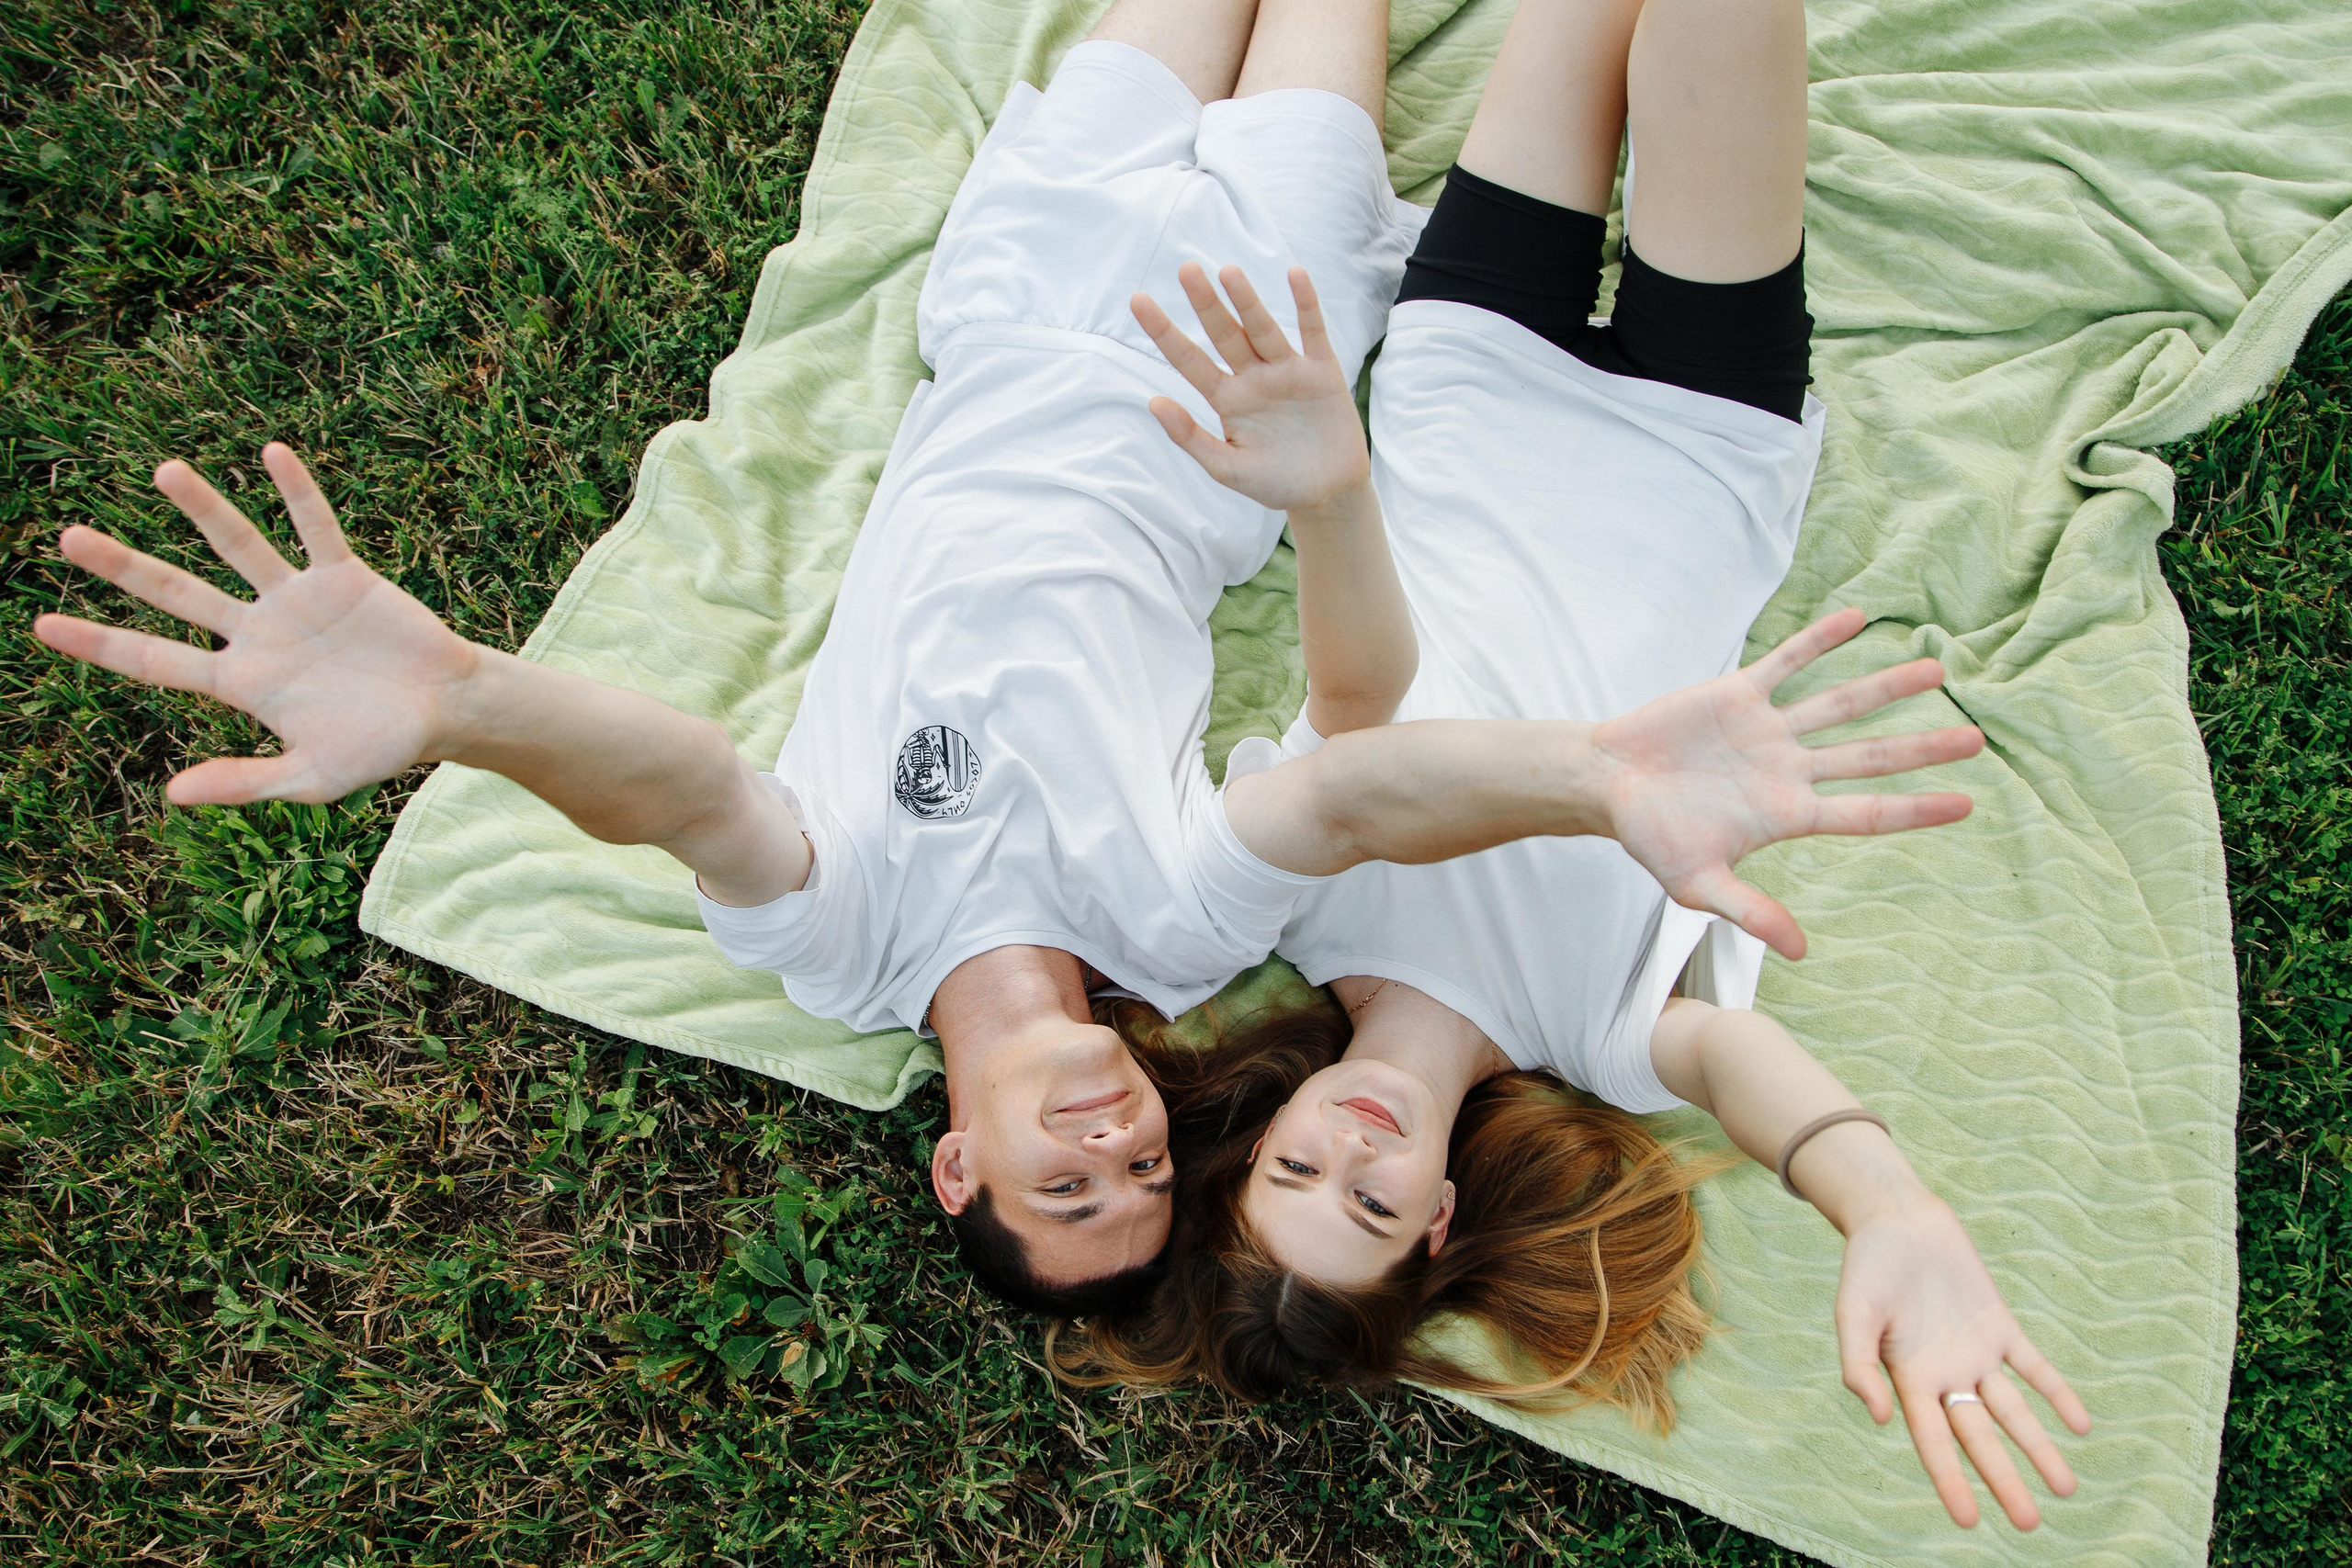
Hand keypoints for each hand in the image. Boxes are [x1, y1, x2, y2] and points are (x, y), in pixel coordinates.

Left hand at [33, 443, 476, 804]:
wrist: (444, 712)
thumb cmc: (378, 750)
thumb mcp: (314, 777)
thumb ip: (245, 781)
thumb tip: (171, 794)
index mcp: (241, 682)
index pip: (155, 660)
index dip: (100, 642)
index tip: (42, 625)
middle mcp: (257, 633)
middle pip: (176, 594)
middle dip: (124, 568)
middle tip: (69, 539)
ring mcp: (296, 601)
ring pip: (238, 546)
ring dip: (203, 510)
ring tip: (164, 471)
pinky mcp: (342, 577)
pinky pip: (314, 528)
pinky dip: (297, 493)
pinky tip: (273, 454)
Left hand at [1130, 262, 1369, 510]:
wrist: (1327, 495)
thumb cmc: (1275, 483)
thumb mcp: (1227, 468)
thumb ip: (1191, 437)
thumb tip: (1153, 402)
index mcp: (1227, 399)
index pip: (1189, 360)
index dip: (1164, 332)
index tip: (1137, 301)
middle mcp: (1253, 378)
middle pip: (1225, 335)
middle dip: (1206, 304)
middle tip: (1186, 270)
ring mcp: (1287, 372)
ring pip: (1262, 329)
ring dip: (1247, 301)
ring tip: (1228, 272)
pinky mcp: (1322, 372)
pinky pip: (1312, 332)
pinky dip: (1306, 304)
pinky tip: (1295, 275)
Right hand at [1591, 607, 1984, 958]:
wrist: (1607, 786)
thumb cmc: (1652, 837)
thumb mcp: (1697, 884)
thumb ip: (1749, 911)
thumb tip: (1801, 951)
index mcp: (1787, 814)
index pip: (1865, 812)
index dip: (1916, 809)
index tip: (1967, 805)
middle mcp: (1789, 769)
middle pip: (1869, 756)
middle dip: (1921, 747)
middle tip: (1976, 736)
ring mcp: (1769, 730)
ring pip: (1840, 704)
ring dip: (1886, 686)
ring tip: (1935, 669)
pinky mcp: (1740, 694)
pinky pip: (1789, 661)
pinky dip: (1820, 641)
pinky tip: (1858, 617)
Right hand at [1834, 1193, 2091, 1529]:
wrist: (1896, 1217)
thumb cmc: (1865, 1265)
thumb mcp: (1852, 1314)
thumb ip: (1858, 1365)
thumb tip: (1882, 1419)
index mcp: (1907, 1379)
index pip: (1934, 1442)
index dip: (1951, 1482)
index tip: (1970, 1522)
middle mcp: (1945, 1375)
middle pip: (1980, 1439)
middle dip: (2004, 1480)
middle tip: (2030, 1525)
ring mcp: (1975, 1351)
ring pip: (2012, 1411)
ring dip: (2038, 1448)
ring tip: (2065, 1488)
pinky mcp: (1999, 1324)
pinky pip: (2032, 1366)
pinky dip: (2056, 1393)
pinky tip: (2080, 1424)